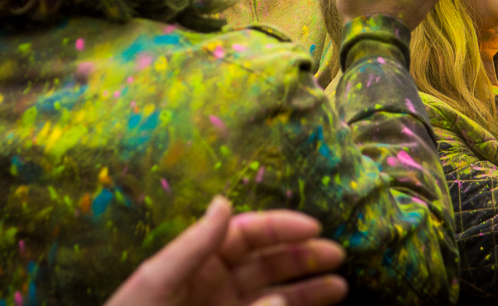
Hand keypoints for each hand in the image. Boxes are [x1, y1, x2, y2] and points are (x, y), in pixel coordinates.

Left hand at [103, 196, 346, 305]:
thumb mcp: (157, 284)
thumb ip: (193, 247)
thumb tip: (225, 202)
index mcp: (195, 264)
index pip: (244, 236)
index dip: (279, 228)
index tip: (314, 228)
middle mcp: (214, 288)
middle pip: (265, 264)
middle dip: (301, 258)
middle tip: (337, 256)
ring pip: (274, 297)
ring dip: (307, 291)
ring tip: (340, 287)